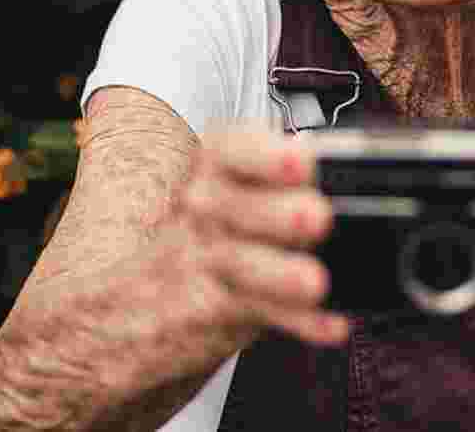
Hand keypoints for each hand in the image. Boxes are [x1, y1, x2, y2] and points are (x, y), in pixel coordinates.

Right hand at [175, 124, 348, 347]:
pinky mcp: (218, 307)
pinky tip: (330, 324)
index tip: (301, 161)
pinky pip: (265, 312)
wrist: (138, 296)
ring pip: (247, 264)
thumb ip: (281, 166)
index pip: (236, 150)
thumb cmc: (206, 225)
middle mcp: (207, 207)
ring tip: (314, 281)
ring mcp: (209, 259)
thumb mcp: (230, 178)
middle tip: (317, 217)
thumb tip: (336, 156)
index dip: (268, 156)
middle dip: (280, 213)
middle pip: (242, 207)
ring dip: (284, 274)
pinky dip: (302, 320)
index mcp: (217, 162)